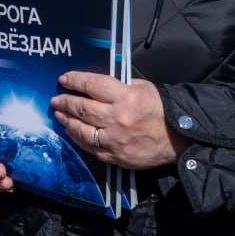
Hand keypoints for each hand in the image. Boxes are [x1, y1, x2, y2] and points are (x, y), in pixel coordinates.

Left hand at [50, 72, 189, 169]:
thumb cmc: (160, 109)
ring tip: (59, 115)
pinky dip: (78, 138)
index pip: (92, 85)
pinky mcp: (115, 156)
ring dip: (67, 121)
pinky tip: (73, 131)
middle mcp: (117, 118)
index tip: (64, 79)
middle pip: (82, 108)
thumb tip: (96, 86)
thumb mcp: (143, 87)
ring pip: (82, 130)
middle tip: (56, 99)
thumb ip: (119, 86)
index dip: (75, 81)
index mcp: (125, 97)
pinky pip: (90, 147)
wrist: (177, 139)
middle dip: (66, 102)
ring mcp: (114, 140)